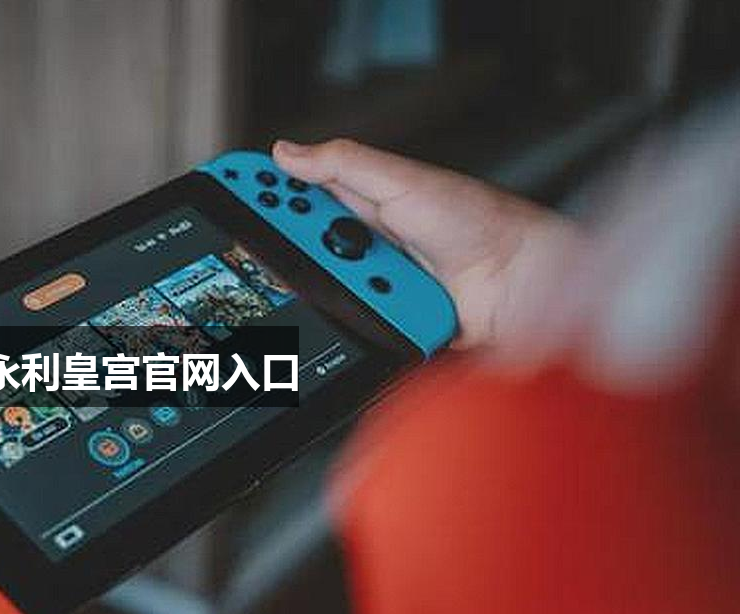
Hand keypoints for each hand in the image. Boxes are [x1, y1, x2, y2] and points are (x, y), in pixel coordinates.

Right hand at [273, 139, 584, 356]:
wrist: (523, 286)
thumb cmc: (480, 224)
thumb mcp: (402, 182)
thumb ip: (343, 164)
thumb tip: (288, 152)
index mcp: (363, 203)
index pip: (297, 196)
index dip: (262, 194)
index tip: (227, 190)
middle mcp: (363, 245)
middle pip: (299, 247)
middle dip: (284, 246)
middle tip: (264, 241)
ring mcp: (371, 286)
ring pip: (320, 290)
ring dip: (331, 284)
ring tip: (362, 274)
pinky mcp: (382, 324)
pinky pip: (348, 325)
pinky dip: (350, 319)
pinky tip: (369, 306)